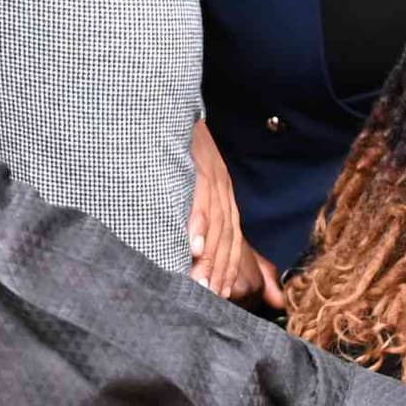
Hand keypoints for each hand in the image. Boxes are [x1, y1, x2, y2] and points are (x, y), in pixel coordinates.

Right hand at [185, 120, 280, 304]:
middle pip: (227, 237)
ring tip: (201, 283)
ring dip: (209, 257)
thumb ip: (195, 212)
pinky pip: (199, 199)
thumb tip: (196, 245)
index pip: (231, 239)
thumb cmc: (180, 148)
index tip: (220, 296)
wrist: (173, 106)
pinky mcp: (197, 165)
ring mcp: (212, 178)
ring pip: (215, 225)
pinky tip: (192, 245)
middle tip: (210, 299)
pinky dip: (196, 224)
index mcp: (223, 196)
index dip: (227, 268)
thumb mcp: (194, 178)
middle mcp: (222, 189)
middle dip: (220, 271)